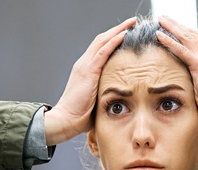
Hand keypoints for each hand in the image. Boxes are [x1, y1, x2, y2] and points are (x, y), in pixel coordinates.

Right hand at [45, 17, 136, 144]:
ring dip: (118, 30)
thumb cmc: (79, 116)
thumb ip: (104, 95)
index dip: (113, 39)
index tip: (127, 33)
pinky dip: (114, 41)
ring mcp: (85, 66)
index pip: (100, 48)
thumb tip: (118, 101)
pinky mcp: (88, 71)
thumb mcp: (95, 101)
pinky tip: (124, 35)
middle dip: (117, 29)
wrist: (66, 120)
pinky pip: (103, 51)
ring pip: (103, 41)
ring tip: (131, 23)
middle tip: (132, 22)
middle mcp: (84, 63)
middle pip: (102, 40)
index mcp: (85, 69)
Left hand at [156, 16, 197, 132]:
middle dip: (176, 25)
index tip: (174, 27)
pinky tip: (159, 35)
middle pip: (191, 34)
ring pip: (186, 37)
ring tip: (160, 20)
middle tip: (164, 18)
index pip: (197, 40)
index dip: (184, 32)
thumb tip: (190, 77)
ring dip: (171, 27)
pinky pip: (181, 50)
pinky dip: (170, 41)